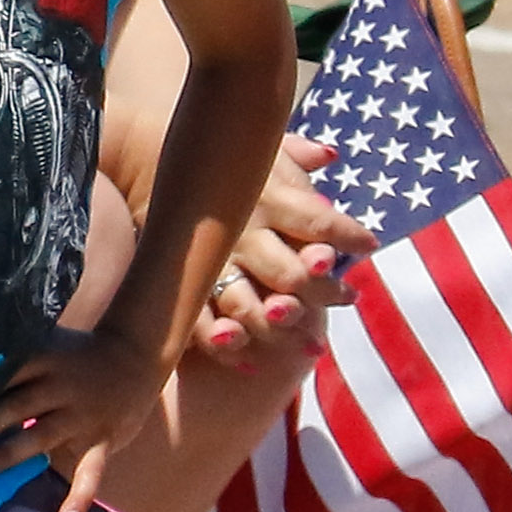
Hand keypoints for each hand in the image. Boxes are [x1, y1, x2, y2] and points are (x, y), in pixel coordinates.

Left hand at [0, 324, 169, 511]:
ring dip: (9, 453)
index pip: (2, 375)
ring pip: (41, 436)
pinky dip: (80, 496)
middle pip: (16, 405)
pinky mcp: (102, 439)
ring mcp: (82, 415)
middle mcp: (59, 387)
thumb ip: (13, 363)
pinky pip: (90, 471)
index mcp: (41, 360)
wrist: (135, 356)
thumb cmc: (77, 356)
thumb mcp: (46, 346)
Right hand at [191, 133, 358, 362]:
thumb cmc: (213, 155)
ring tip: (313, 347)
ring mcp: (212, 261)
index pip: (317, 222)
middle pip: (291, 273)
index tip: (370, 243)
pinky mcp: (183, 282)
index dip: (346, 234)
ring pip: (250, 305)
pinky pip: (202, 322)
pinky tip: (250, 363)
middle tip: (348, 297)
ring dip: (282, 328)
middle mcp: (243, 232)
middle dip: (322, 292)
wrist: (141, 156)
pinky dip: (226, 345)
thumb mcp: (254, 149)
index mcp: (266, 197)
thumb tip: (329, 155)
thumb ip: (294, 155)